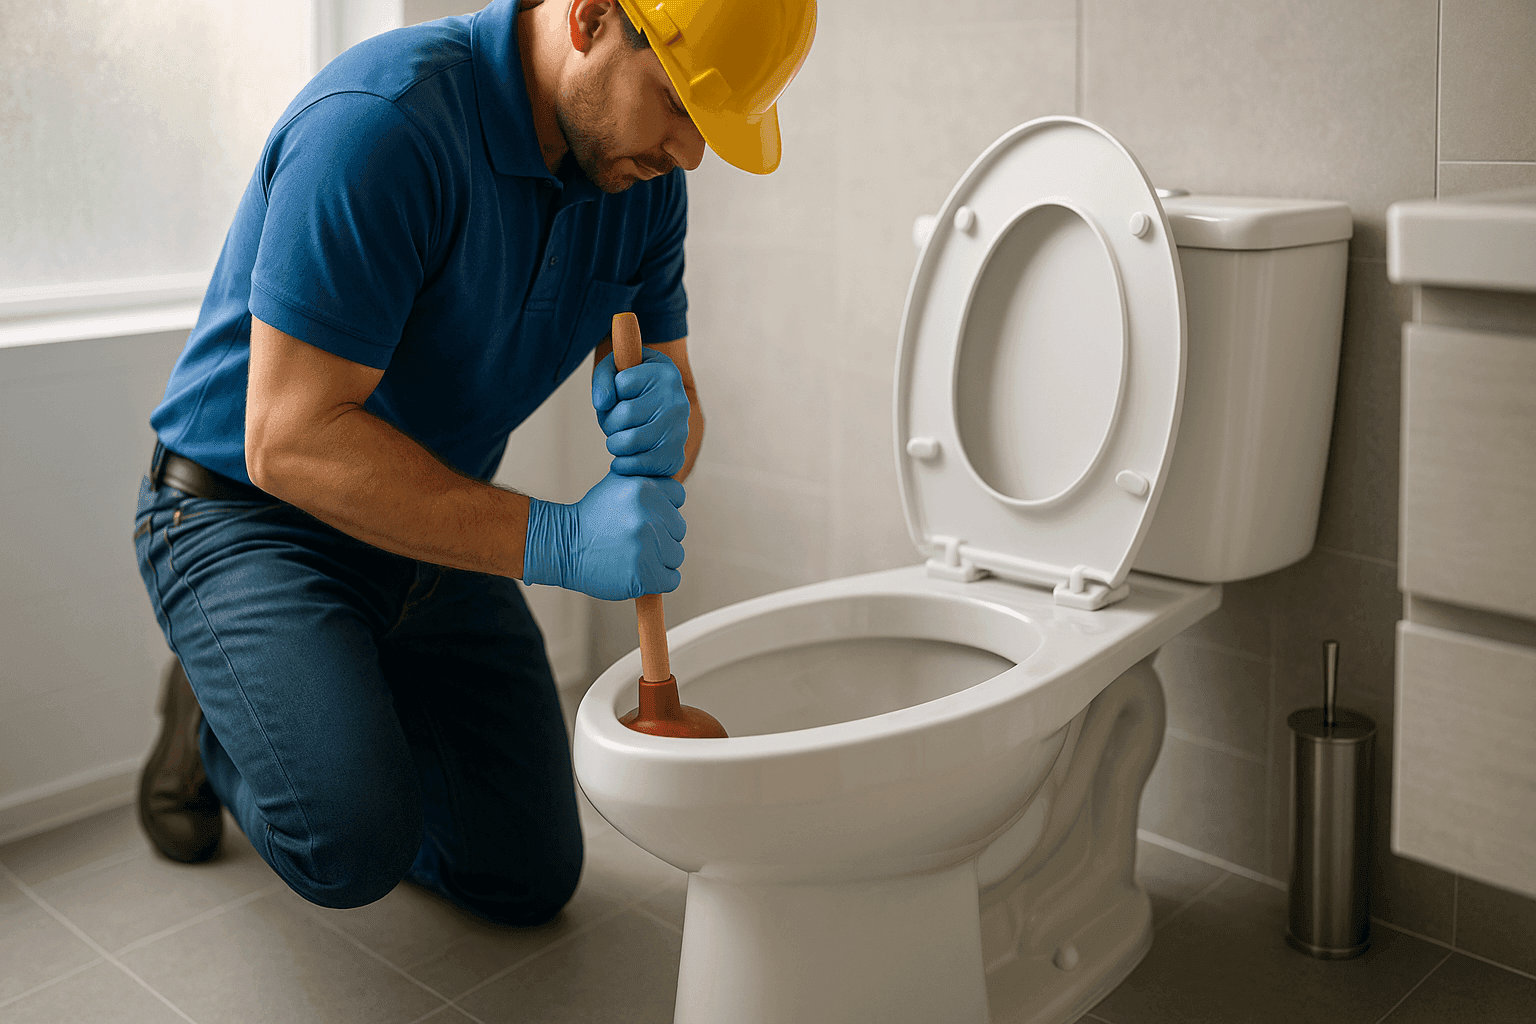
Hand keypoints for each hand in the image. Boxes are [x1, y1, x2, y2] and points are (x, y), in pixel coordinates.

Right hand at [522, 472, 685, 599]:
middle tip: (634, 539)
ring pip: (676, 555)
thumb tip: (674, 492)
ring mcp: (646, 546)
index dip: (662, 508)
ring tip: (633, 555)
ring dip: (659, 559)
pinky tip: (638, 572)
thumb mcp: (618, 484)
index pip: (677, 498)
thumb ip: (649, 484)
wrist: (563, 546)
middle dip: (661, 535)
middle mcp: (647, 516)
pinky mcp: (643, 574)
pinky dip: (658, 580)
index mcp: (643, 489)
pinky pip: (671, 579)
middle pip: (678, 529)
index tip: (644, 516)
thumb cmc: (591, 518)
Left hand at [591, 347, 689, 477]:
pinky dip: (621, 463)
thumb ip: (604, 379)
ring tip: (619, 438)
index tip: (621, 394)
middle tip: (615, 422)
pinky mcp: (674, 457)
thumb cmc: (635, 391)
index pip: (622, 383)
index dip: (612, 391)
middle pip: (624, 414)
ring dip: (613, 443)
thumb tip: (602, 403)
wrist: (662, 415)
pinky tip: (625, 455)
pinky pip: (636, 464)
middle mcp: (677, 401)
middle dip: (609, 420)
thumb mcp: (618, 370)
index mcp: (665, 374)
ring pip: (628, 441)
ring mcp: (678, 431)